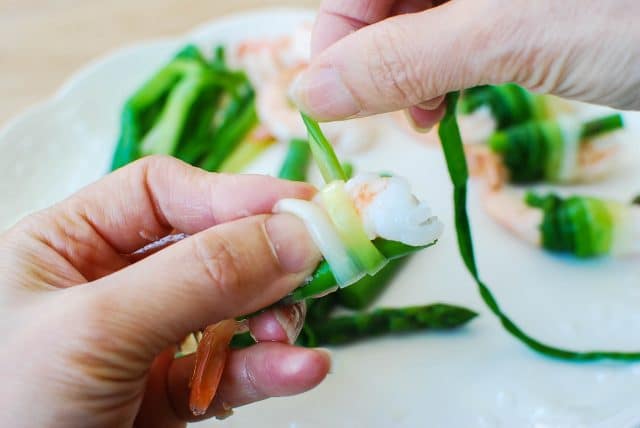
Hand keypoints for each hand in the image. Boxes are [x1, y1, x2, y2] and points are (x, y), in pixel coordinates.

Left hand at [0, 156, 329, 427]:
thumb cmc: (7, 409)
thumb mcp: (98, 329)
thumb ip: (199, 278)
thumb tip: (295, 237)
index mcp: (69, 244)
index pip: (163, 193)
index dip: (233, 194)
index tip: (299, 209)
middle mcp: (111, 284)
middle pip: (210, 248)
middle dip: (265, 261)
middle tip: (318, 267)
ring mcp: (144, 339)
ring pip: (230, 309)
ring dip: (273, 318)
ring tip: (290, 335)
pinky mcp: (168, 394)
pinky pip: (228, 370)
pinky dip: (269, 369)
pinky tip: (302, 370)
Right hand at [290, 0, 639, 128]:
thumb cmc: (636, 17)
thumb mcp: (509, 34)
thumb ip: (402, 59)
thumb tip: (309, 93)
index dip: (333, 37)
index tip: (329, 103)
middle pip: (388, 0)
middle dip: (377, 60)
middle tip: (395, 117)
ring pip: (421, 20)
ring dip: (410, 73)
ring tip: (427, 117)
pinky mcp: (523, 8)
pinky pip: (459, 33)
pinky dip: (447, 71)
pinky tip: (452, 99)